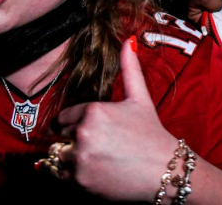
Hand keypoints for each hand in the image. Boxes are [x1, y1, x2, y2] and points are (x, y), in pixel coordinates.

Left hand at [54, 38, 177, 200]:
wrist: (164, 171)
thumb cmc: (152, 134)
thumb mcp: (140, 99)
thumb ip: (129, 69)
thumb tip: (129, 41)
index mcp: (94, 111)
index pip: (64, 118)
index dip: (77, 125)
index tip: (95, 132)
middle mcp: (83, 133)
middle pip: (59, 137)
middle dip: (72, 142)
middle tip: (98, 148)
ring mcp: (80, 158)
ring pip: (57, 156)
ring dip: (69, 159)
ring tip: (95, 160)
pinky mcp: (79, 180)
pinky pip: (59, 176)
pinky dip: (71, 175)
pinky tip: (93, 172)